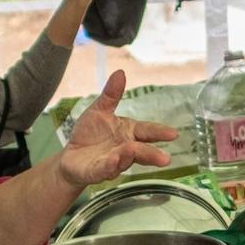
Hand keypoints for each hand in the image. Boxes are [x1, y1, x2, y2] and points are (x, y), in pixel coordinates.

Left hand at [53, 71, 176, 185]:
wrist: (71, 156)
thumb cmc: (90, 134)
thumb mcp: (100, 110)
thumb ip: (111, 95)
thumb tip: (120, 72)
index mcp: (129, 133)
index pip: (147, 132)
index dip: (159, 133)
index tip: (174, 134)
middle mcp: (125, 150)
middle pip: (141, 151)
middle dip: (152, 154)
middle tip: (165, 159)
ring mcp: (112, 162)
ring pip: (124, 161)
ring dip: (129, 157)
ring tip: (133, 150)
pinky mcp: (96, 172)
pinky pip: (104, 170)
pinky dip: (109, 166)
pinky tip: (112, 161)